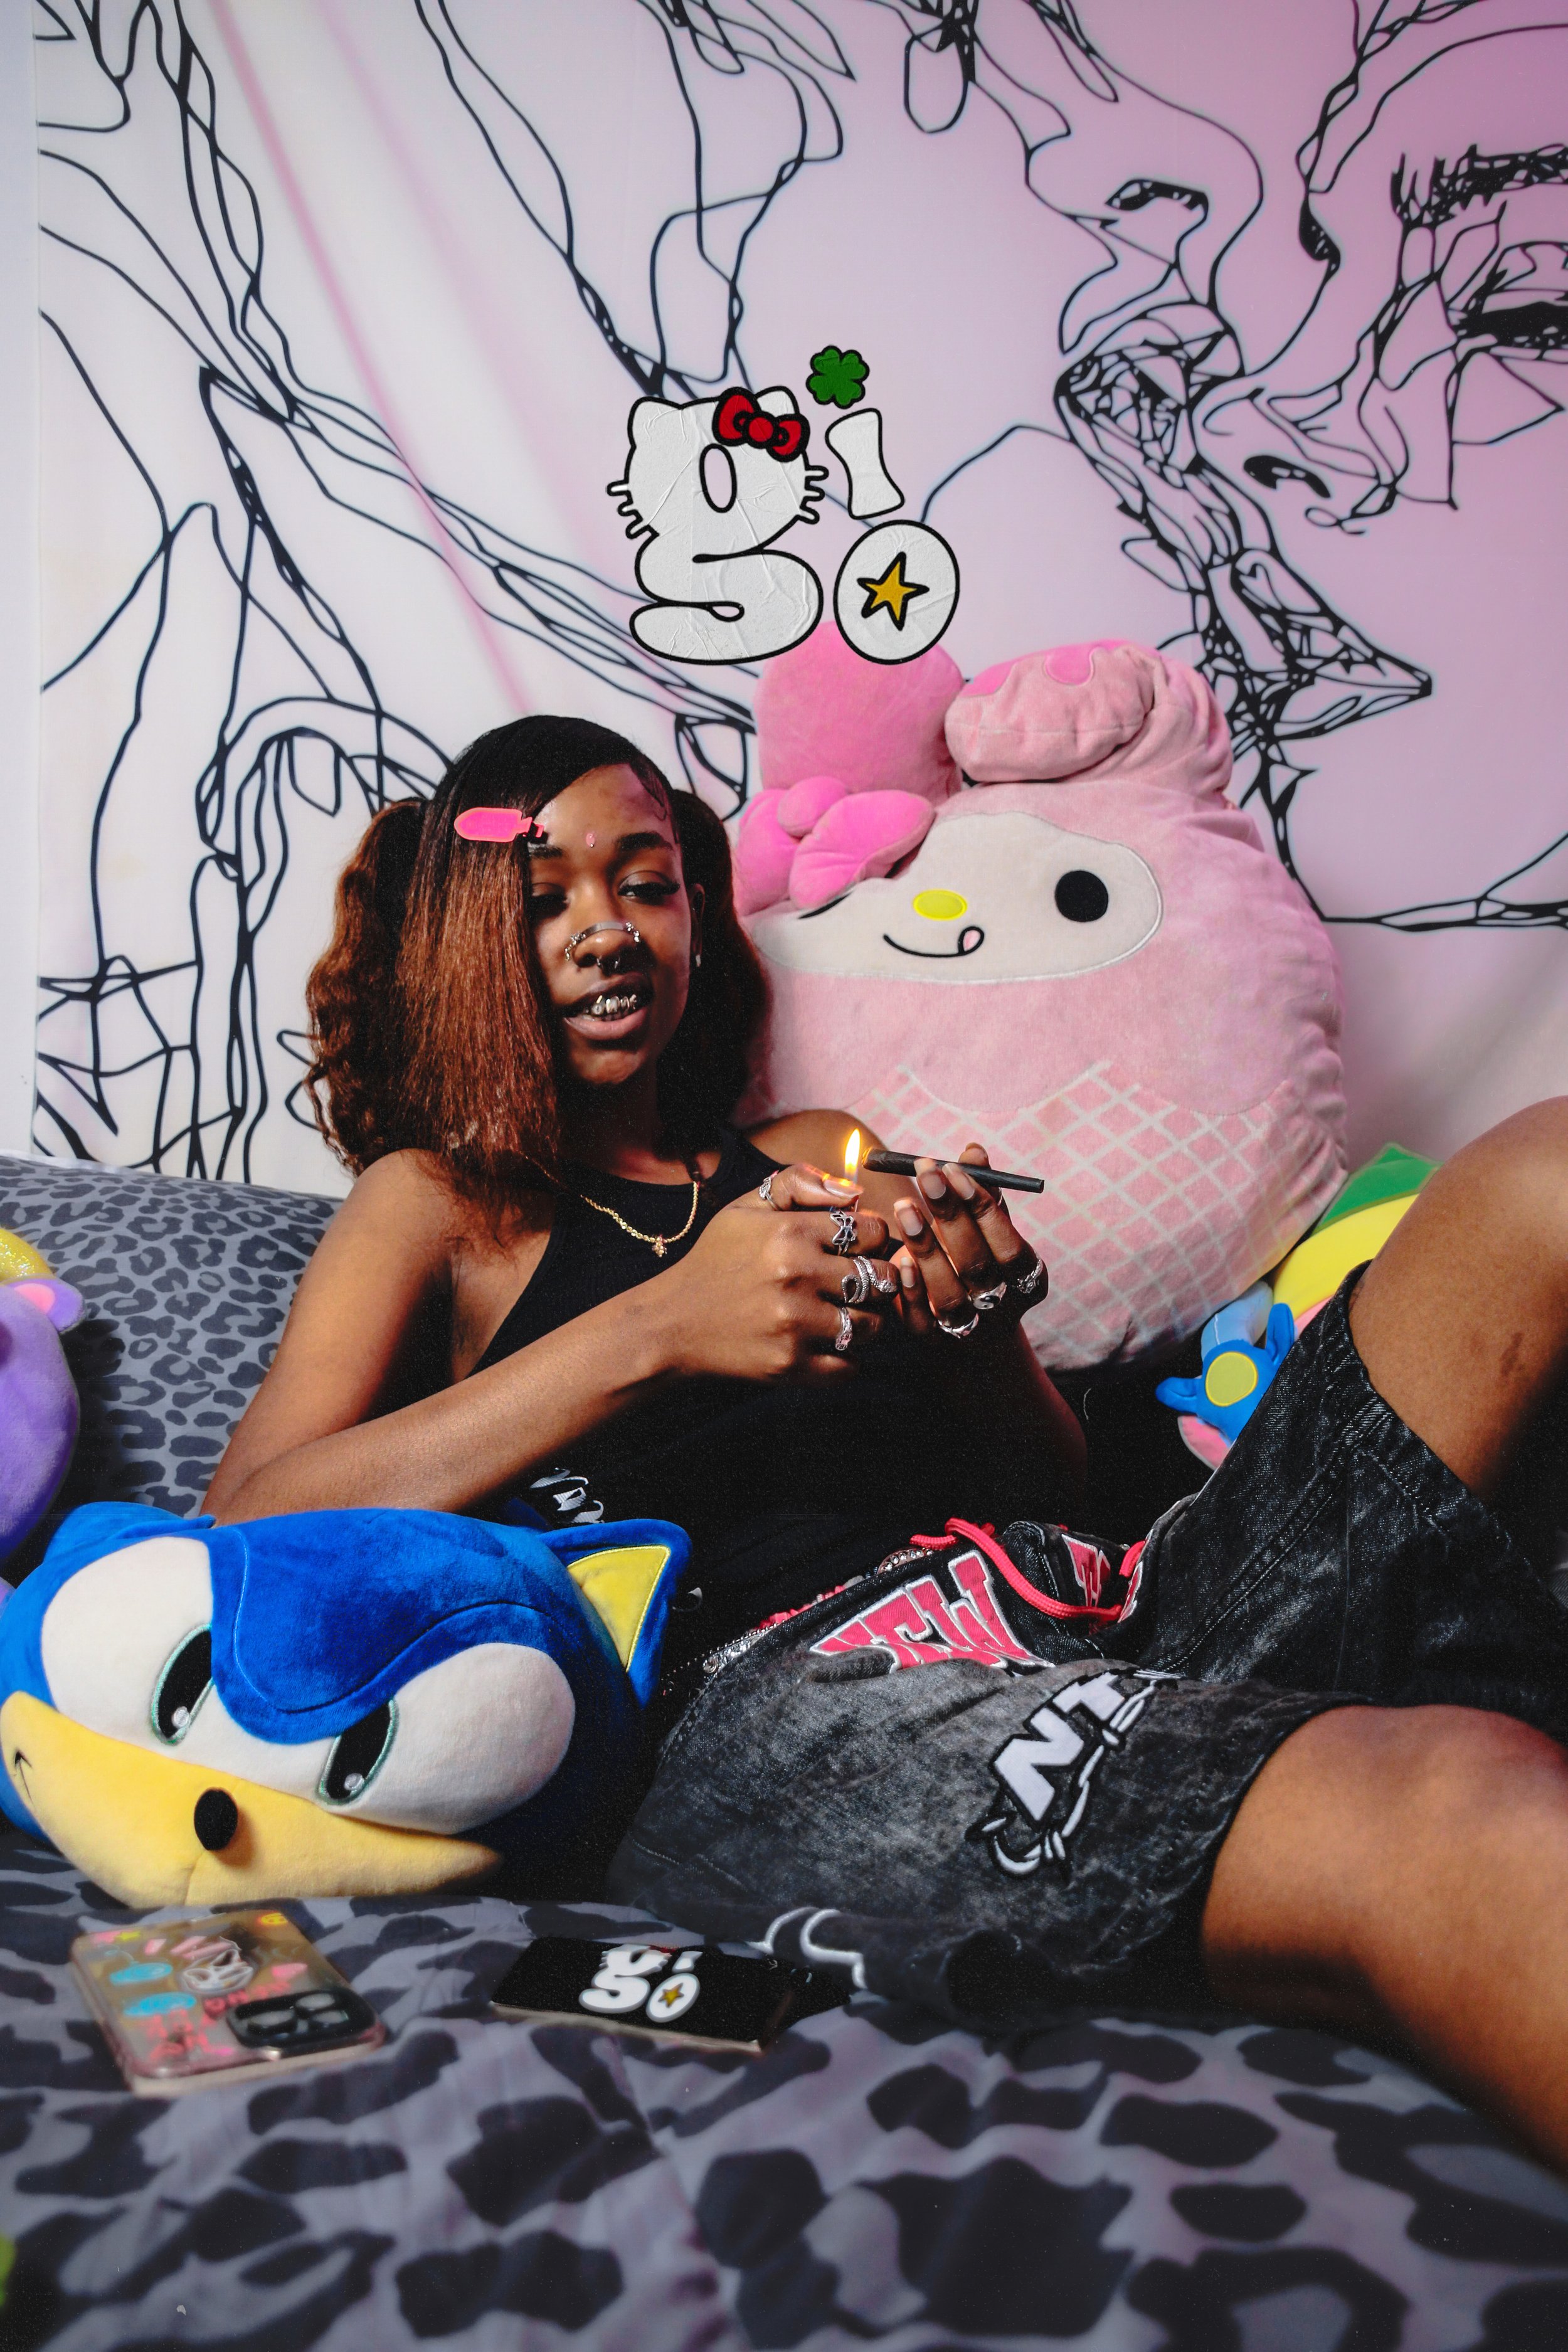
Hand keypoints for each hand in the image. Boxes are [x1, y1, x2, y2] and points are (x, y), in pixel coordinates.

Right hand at [655, 1163, 896, 1380]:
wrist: (674, 1322)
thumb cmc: (717, 1260)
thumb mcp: (747, 1207)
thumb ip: (798, 1183)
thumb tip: (856, 1192)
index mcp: (791, 1231)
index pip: (875, 1232)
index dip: (873, 1239)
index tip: (857, 1249)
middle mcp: (797, 1275)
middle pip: (882, 1279)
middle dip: (877, 1280)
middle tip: (858, 1285)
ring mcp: (796, 1323)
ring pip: (874, 1324)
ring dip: (867, 1321)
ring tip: (843, 1314)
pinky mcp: (790, 1364)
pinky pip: (851, 1367)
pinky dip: (848, 1360)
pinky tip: (828, 1345)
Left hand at [887, 1144, 1045, 1340]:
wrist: (976, 1336)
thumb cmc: (984, 1264)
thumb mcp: (991, 1231)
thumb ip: (984, 1193)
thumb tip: (973, 1150)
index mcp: (1027, 1277)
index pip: (1009, 1245)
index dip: (983, 1208)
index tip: (954, 1169)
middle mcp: (1001, 1305)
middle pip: (978, 1265)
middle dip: (951, 1216)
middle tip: (926, 1174)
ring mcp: (967, 1327)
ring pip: (949, 1294)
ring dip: (926, 1248)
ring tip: (904, 1206)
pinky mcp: (933, 1341)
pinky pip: (921, 1320)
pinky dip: (912, 1290)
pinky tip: (898, 1259)